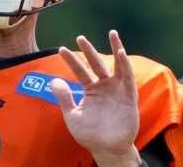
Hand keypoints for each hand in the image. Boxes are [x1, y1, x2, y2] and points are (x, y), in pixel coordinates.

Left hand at [51, 30, 139, 165]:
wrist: (107, 148)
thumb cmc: (90, 133)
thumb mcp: (72, 116)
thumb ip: (64, 98)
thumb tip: (54, 80)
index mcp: (90, 90)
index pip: (80, 71)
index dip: (71, 60)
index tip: (61, 49)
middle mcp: (104, 86)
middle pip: (96, 64)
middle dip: (89, 50)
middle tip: (80, 37)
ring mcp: (117, 90)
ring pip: (117, 65)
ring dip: (116, 49)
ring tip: (112, 33)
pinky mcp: (129, 96)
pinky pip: (127, 78)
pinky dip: (125, 65)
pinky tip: (121, 52)